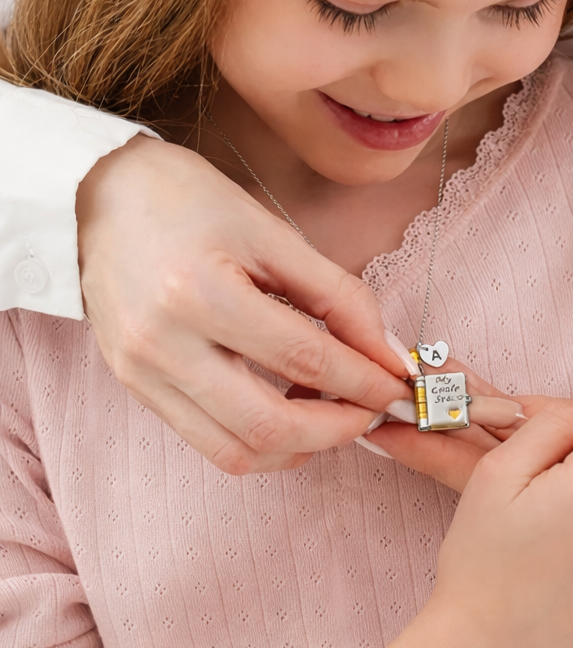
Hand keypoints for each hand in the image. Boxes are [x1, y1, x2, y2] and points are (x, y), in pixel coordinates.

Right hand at [76, 136, 411, 473]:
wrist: (98, 196)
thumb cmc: (189, 200)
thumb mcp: (273, 233)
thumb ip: (337, 295)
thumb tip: (386, 351)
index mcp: (199, 292)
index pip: (304, 359)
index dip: (364, 379)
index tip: (399, 383)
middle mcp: (162, 345)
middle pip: (269, 425)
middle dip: (339, 429)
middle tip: (374, 409)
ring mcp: (141, 375)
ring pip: (236, 451)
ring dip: (300, 446)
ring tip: (335, 414)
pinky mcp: (135, 388)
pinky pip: (207, 442)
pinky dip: (261, 442)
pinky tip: (291, 413)